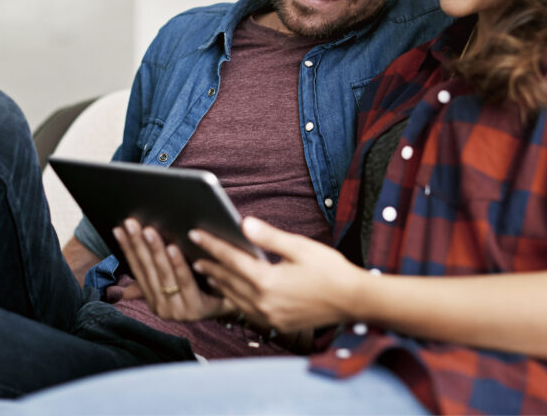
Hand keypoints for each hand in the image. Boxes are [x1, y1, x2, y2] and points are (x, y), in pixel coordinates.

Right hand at [113, 218, 234, 320]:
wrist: (237, 304)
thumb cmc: (205, 288)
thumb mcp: (176, 283)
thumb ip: (154, 279)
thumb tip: (124, 286)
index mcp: (154, 300)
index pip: (137, 269)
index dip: (127, 248)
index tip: (119, 228)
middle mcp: (162, 308)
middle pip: (148, 269)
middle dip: (138, 244)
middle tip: (131, 223)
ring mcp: (178, 310)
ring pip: (163, 274)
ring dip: (155, 251)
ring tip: (149, 231)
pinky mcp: (196, 309)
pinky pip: (185, 281)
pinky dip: (178, 264)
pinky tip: (173, 247)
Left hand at [191, 217, 362, 332]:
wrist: (354, 301)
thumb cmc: (331, 270)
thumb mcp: (300, 247)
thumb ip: (269, 237)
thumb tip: (243, 223)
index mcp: (268, 281)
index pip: (232, 259)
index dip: (212, 244)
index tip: (195, 233)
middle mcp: (264, 303)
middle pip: (228, 281)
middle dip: (210, 265)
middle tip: (192, 251)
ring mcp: (270, 317)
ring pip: (235, 298)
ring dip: (219, 283)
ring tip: (206, 270)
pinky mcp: (277, 324)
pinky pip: (247, 311)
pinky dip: (234, 298)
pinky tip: (231, 291)